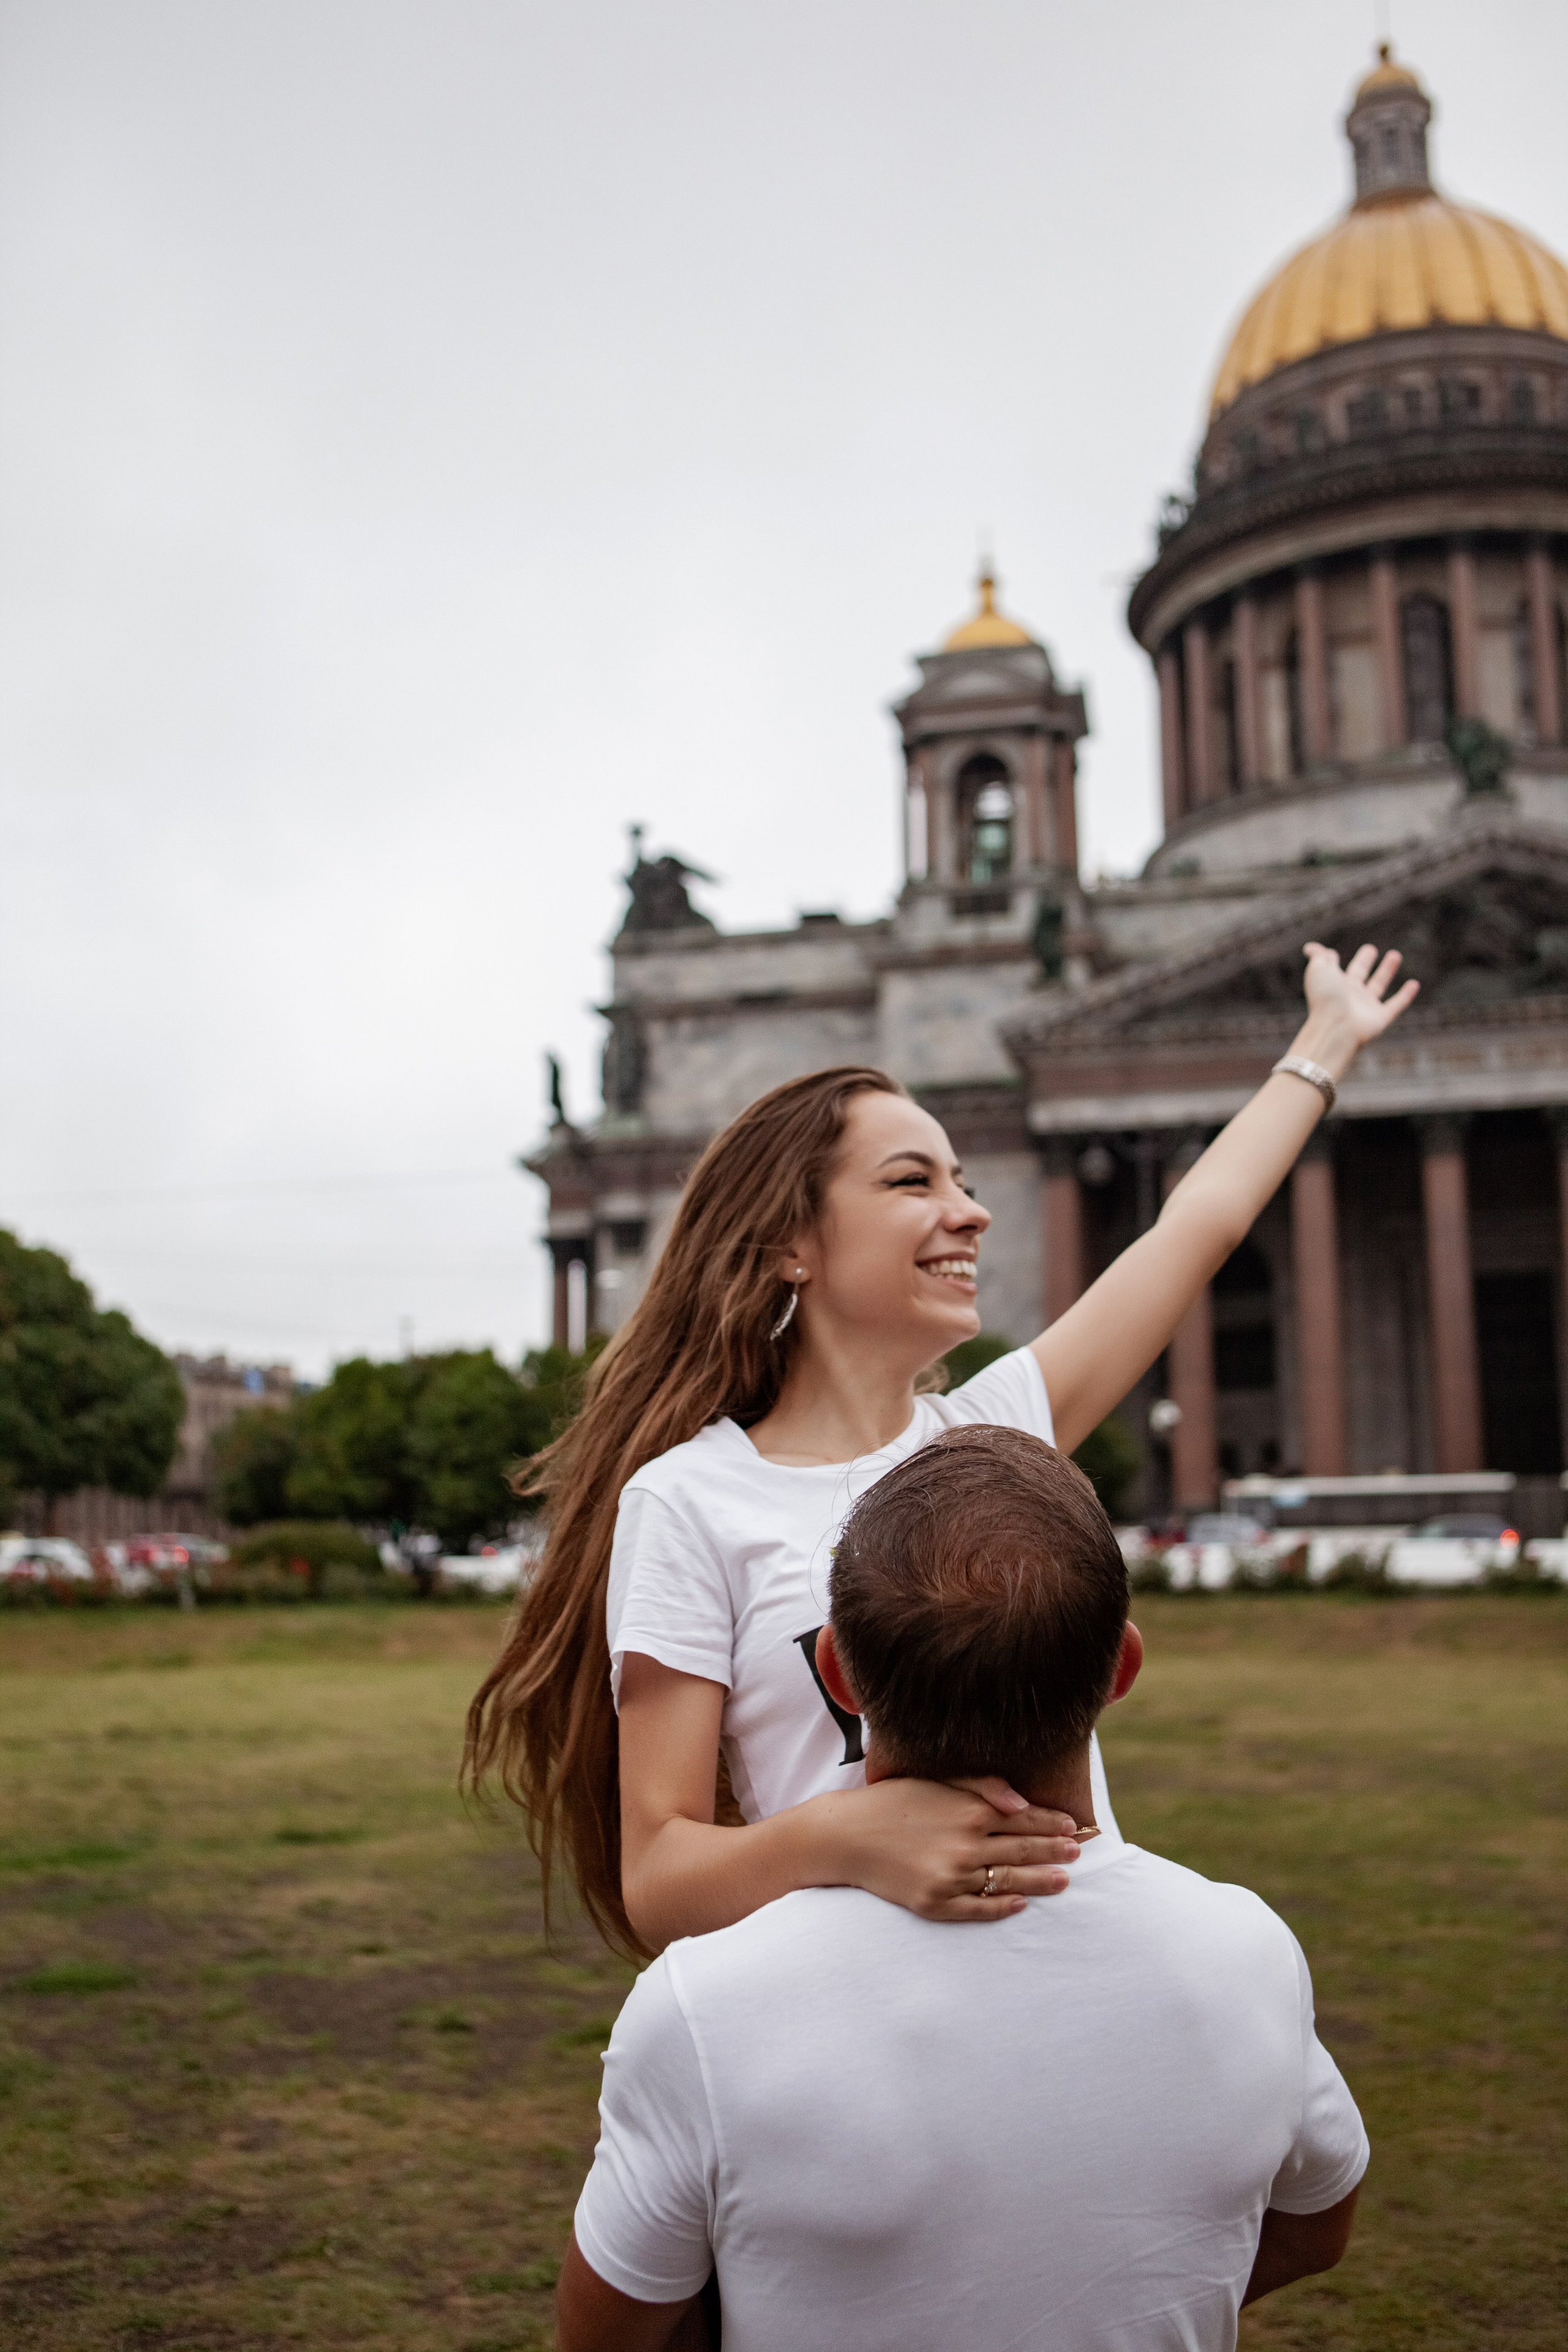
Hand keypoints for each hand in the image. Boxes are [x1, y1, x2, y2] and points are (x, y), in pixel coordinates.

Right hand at [821, 1776, 1079, 1920]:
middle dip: (1056, 1850)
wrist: (846, 1836)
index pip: (1025, 1819)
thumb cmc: (893, 1802)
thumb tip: (1022, 1802)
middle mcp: (965, 1845)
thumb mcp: (937, 1782)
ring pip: (1009, 1882)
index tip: (1074, 1826)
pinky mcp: (935, 1903)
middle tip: (1080, 1852)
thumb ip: (982, 1786)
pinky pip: (978, 1909)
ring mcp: (951, 1877)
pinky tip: (1020, 1906)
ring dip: (1041, 1882)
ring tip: (1065, 1881)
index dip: (1053, 1823)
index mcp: (969, 1811)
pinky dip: (1002, 1908)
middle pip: (1024, 1851)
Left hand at [1299, 940, 1419, 1075]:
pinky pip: (1396, 1006)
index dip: (1331, 960)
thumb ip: (1318, 956)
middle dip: (1364, 962)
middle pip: (1358, 974)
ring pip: (1378, 985)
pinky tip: (1414, 984)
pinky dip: (1405, 996)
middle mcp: (1348, 995)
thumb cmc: (1325, 997)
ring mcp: (1365, 1007)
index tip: (1331, 953)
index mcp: (1332, 984)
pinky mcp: (1380, 1018)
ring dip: (1387, 970)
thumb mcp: (1318, 970)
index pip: (1333, 969)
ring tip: (1395, 954)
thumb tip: (1310, 947)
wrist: (1336, 1027)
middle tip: (1370, 949)